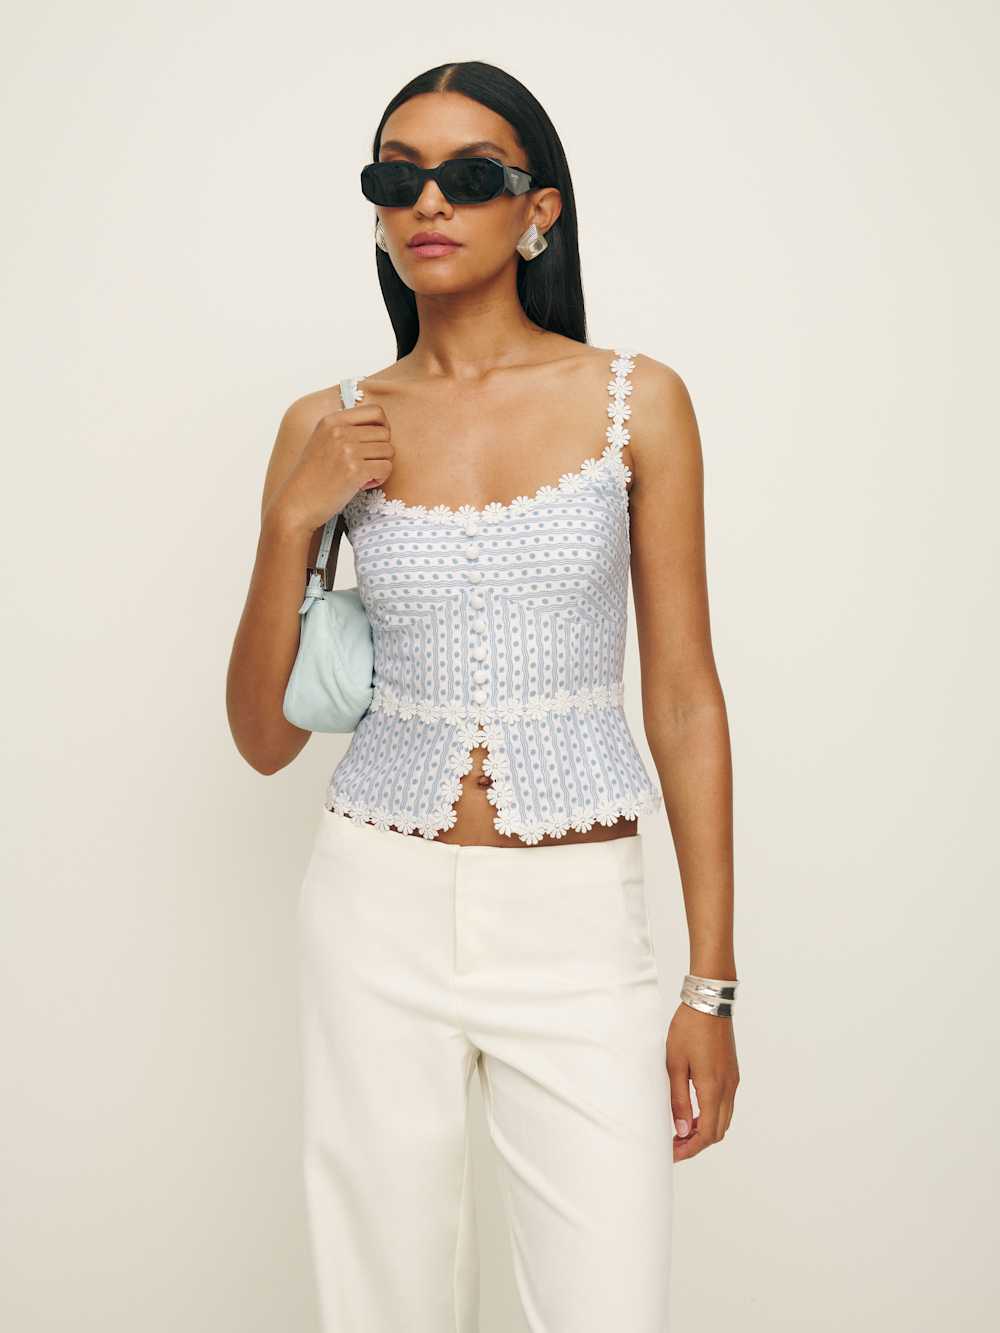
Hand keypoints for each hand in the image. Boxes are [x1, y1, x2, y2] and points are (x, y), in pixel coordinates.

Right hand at [271, 395, 394, 533]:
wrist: (297, 503)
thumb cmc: (312, 477)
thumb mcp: (322, 441)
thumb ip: (345, 429)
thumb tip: (380, 425)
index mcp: (331, 420)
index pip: (375, 411)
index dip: (383, 427)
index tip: (375, 442)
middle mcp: (339, 431)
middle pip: (385, 433)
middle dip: (381, 451)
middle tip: (365, 464)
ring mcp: (347, 450)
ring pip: (389, 451)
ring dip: (380, 466)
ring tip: (362, 475)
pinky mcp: (355, 470)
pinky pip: (386, 468)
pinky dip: (379, 479)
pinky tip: (362, 484)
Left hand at [666, 1001, 739, 1161]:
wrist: (708, 1002)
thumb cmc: (688, 1029)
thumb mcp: (674, 1064)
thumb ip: (678, 1100)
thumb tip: (681, 1130)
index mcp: (713, 1088)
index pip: (707, 1134)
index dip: (690, 1148)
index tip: (672, 1153)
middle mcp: (728, 1088)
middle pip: (718, 1131)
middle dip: (697, 1143)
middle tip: (674, 1144)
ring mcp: (733, 1081)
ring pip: (723, 1119)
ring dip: (704, 1129)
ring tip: (681, 1129)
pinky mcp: (732, 1072)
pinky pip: (725, 1104)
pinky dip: (711, 1115)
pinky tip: (693, 1111)